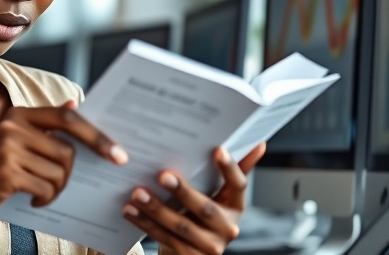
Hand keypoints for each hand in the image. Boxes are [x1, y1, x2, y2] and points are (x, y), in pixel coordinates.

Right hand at [0, 101, 127, 225]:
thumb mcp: (17, 144)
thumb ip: (45, 126)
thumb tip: (74, 103)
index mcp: (18, 114)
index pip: (67, 118)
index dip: (96, 135)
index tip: (118, 154)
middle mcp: (13, 126)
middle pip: (67, 150)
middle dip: (72, 173)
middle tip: (70, 187)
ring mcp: (8, 148)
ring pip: (58, 173)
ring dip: (55, 190)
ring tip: (40, 193)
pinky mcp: (7, 172)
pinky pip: (46, 188)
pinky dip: (44, 199)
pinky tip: (33, 200)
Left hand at [122, 143, 265, 254]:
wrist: (189, 252)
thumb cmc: (201, 214)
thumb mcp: (218, 194)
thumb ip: (233, 171)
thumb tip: (258, 144)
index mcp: (236, 206)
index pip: (239, 185)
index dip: (230, 168)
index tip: (217, 149)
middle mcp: (228, 228)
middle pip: (205, 208)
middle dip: (183, 191)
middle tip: (162, 175)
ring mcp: (210, 246)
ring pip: (181, 225)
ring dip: (156, 208)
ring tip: (137, 192)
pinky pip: (164, 238)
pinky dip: (145, 223)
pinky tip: (130, 210)